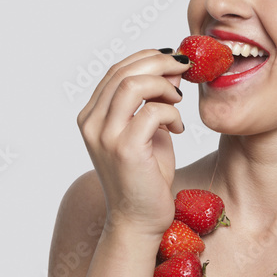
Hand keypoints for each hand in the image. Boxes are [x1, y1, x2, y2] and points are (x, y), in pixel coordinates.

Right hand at [76, 48, 188, 237]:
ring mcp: (105, 136)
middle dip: (160, 63)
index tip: (174, 60)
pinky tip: (178, 129)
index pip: (116, 70)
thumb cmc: (146, 174)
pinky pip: (152, 112)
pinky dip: (172, 114)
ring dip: (164, 86)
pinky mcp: (125, 149)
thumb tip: (172, 67)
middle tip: (184, 69)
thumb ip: (154, 99)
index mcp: (92, 116)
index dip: (147, 57)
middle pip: (123, 71)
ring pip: (133, 85)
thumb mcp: (149, 129)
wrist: (140, 219)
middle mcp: (91, 123)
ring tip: (178, 100)